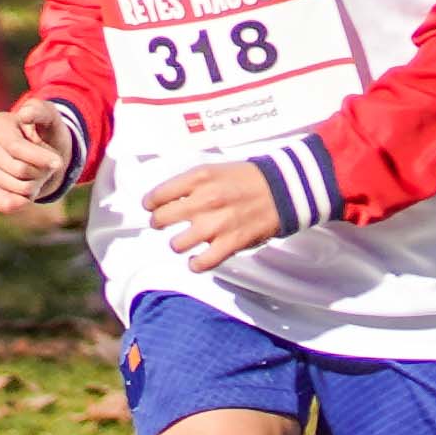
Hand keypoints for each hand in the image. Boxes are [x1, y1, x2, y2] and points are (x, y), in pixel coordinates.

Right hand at [0, 99, 79, 216]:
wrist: (46, 157)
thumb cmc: (47, 134)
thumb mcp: (51, 118)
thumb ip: (40, 111)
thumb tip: (24, 114)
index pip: (15, 148)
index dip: (40, 158)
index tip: (57, 162)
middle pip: (18, 169)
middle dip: (40, 171)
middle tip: (45, 166)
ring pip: (16, 188)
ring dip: (35, 185)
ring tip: (36, 174)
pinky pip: (5, 204)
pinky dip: (23, 202)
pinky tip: (27, 194)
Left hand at [142, 158, 283, 270]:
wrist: (284, 189)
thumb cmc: (250, 179)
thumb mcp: (216, 170)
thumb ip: (191, 183)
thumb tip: (168, 198)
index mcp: (199, 178)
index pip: (158, 195)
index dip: (151, 203)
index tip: (151, 207)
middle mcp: (204, 200)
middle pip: (161, 219)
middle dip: (158, 223)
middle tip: (162, 224)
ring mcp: (216, 224)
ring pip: (177, 244)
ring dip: (178, 244)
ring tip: (186, 240)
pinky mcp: (230, 243)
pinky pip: (201, 263)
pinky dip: (196, 264)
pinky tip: (197, 260)